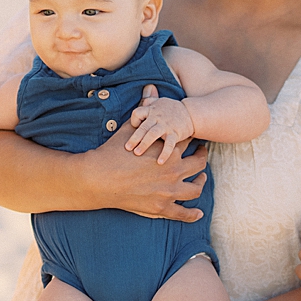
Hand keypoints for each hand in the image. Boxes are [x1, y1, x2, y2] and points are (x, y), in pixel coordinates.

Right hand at [85, 112, 208, 222]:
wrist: (98, 179)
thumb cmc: (112, 152)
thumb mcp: (131, 128)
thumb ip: (145, 108)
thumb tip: (151, 86)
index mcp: (168, 150)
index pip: (188, 141)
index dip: (191, 137)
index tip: (192, 136)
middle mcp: (174, 170)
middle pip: (198, 163)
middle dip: (202, 157)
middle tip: (201, 155)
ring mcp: (169, 191)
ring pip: (195, 188)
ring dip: (200, 183)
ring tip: (200, 179)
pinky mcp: (161, 208)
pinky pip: (183, 213)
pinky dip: (192, 214)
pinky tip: (198, 214)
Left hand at [127, 92, 194, 163]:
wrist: (192, 114)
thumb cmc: (172, 109)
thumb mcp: (160, 101)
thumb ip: (149, 100)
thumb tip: (142, 99)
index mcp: (152, 110)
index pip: (137, 113)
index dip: (133, 121)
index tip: (133, 129)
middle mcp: (157, 117)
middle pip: (143, 126)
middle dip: (134, 137)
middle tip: (127, 148)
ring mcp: (166, 125)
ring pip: (152, 134)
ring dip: (144, 144)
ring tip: (137, 153)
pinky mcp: (175, 133)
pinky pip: (169, 144)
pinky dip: (164, 153)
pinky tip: (159, 162)